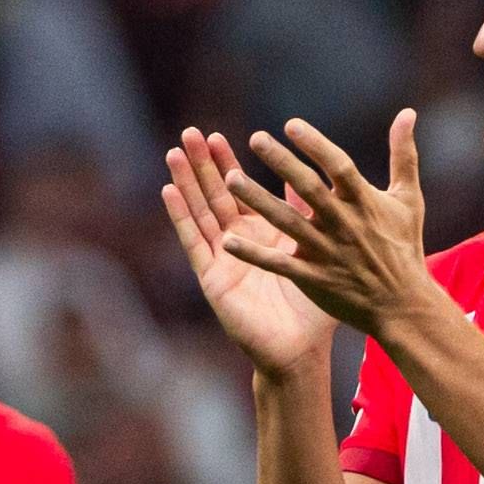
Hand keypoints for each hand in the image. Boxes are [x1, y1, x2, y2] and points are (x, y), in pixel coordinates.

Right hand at [160, 128, 344, 378]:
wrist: (301, 351)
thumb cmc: (313, 310)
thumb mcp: (313, 253)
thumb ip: (306, 215)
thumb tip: (304, 176)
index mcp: (264, 235)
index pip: (241, 191)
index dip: (227, 164)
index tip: (218, 135)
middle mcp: (240, 243)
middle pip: (216, 195)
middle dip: (202, 165)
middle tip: (190, 133)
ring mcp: (223, 259)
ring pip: (201, 213)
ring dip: (187, 183)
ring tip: (174, 152)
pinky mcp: (213, 277)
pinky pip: (195, 242)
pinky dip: (182, 217)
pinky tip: (169, 191)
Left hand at [213, 110, 434, 336]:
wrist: (403, 305)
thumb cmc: (404, 247)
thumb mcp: (409, 198)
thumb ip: (403, 155)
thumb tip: (408, 112)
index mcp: (363, 201)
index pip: (338, 166)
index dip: (316, 145)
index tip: (291, 124)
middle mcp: (343, 223)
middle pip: (308, 188)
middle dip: (282, 162)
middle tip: (256, 138)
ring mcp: (327, 251)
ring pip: (287, 221)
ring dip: (258, 200)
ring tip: (230, 179)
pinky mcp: (314, 278)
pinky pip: (279, 264)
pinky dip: (253, 254)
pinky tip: (227, 241)